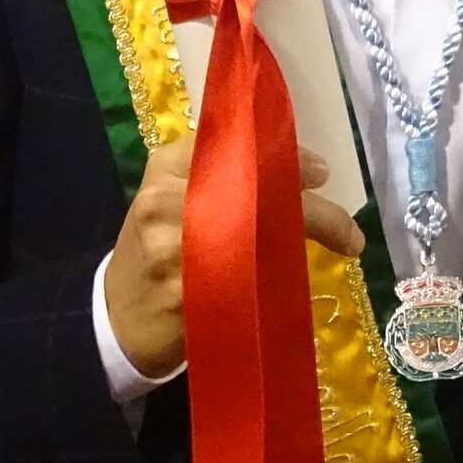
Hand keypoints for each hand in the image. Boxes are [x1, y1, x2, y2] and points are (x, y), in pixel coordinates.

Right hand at [102, 136, 365, 381]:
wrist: (113, 318)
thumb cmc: (153, 250)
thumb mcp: (171, 197)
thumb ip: (217, 173)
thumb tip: (304, 172)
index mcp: (166, 168)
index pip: (233, 144)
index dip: (285, 155)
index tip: (322, 172)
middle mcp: (167, 201)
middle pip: (254, 192)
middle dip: (311, 209)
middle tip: (350, 230)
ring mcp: (174, 250)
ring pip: (258, 239)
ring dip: (306, 245)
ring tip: (345, 245)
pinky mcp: (185, 296)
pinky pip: (246, 285)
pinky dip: (280, 283)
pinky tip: (302, 285)